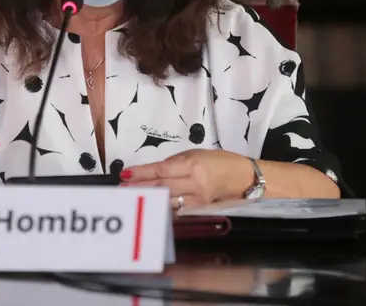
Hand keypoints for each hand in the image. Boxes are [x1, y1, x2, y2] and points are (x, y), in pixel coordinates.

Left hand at [119, 149, 254, 209]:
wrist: (243, 178)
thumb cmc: (219, 162)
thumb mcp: (195, 154)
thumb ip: (173, 163)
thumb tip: (153, 172)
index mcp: (192, 165)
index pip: (161, 170)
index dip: (142, 173)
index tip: (125, 174)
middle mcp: (194, 183)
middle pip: (161, 187)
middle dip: (139, 188)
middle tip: (122, 189)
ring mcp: (197, 200)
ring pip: (167, 202)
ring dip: (147, 200)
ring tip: (130, 199)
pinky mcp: (200, 212)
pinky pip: (177, 211)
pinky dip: (162, 210)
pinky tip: (149, 209)